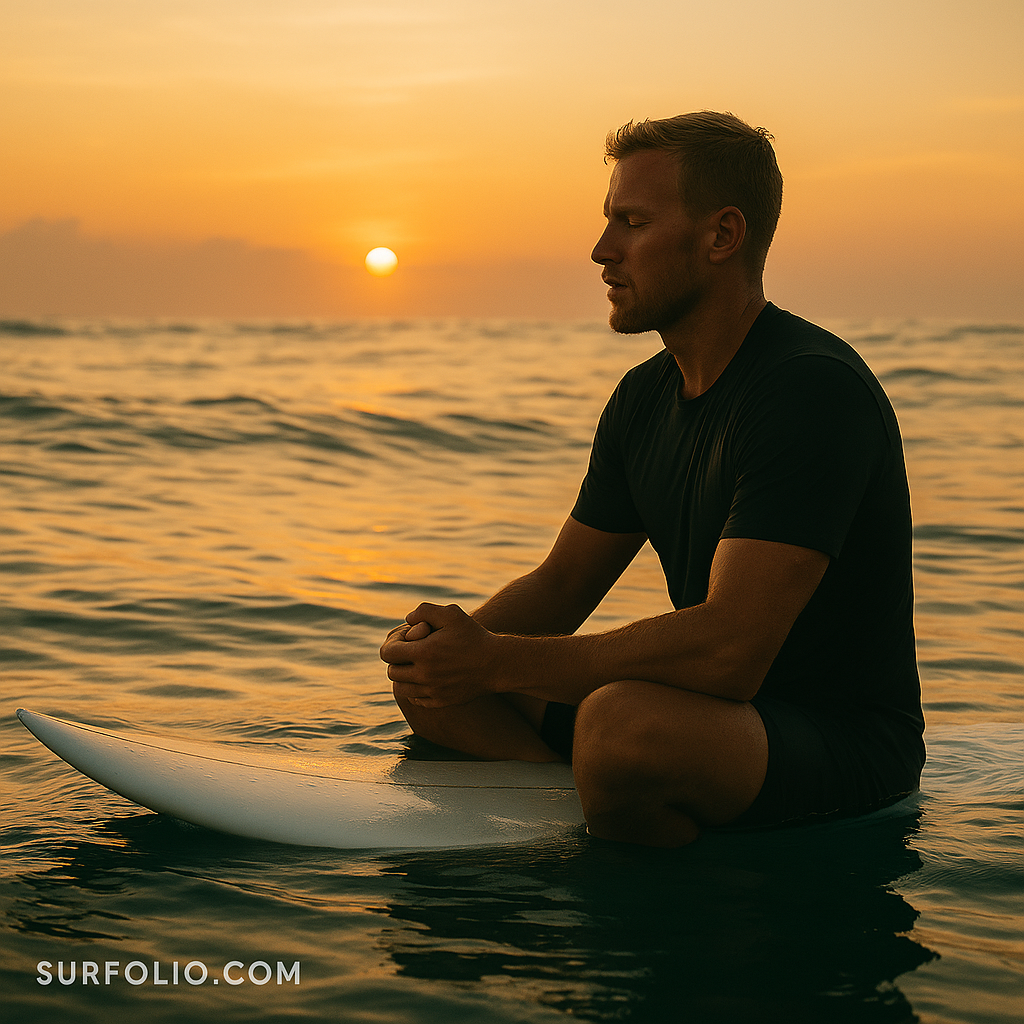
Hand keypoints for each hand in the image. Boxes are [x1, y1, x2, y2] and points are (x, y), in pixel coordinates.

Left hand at [379, 603, 510, 707]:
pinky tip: (428, 678)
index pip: (387, 653)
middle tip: (411, 652)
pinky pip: (416, 699)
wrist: (497, 664)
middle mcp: (425, 676)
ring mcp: (432, 691)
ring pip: (401, 688)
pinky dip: (416, 690)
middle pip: (392, 672)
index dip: (392, 644)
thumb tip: (407, 621)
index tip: (406, 639)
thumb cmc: (474, 636)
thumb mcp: (451, 614)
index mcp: (424, 653)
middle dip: (397, 660)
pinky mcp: (441, 701)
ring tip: (417, 665)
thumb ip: (424, 611)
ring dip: (404, 676)